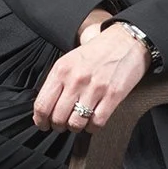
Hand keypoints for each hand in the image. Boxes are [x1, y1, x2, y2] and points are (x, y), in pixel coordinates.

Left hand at [32, 21, 149, 132]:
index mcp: (62, 69)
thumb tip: (46, 105)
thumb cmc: (97, 51)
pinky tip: (92, 121)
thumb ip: (57, 81)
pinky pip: (97, 122)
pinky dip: (93, 127)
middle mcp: (76, 79)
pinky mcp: (113, 95)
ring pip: (76, 123)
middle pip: (58, 118)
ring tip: (78, 122)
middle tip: (62, 125)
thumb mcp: (69, 59)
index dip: (40, 120)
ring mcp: (95, 88)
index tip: (43, 124)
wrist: (126, 41)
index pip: (42, 104)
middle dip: (58, 126)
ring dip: (76, 127)